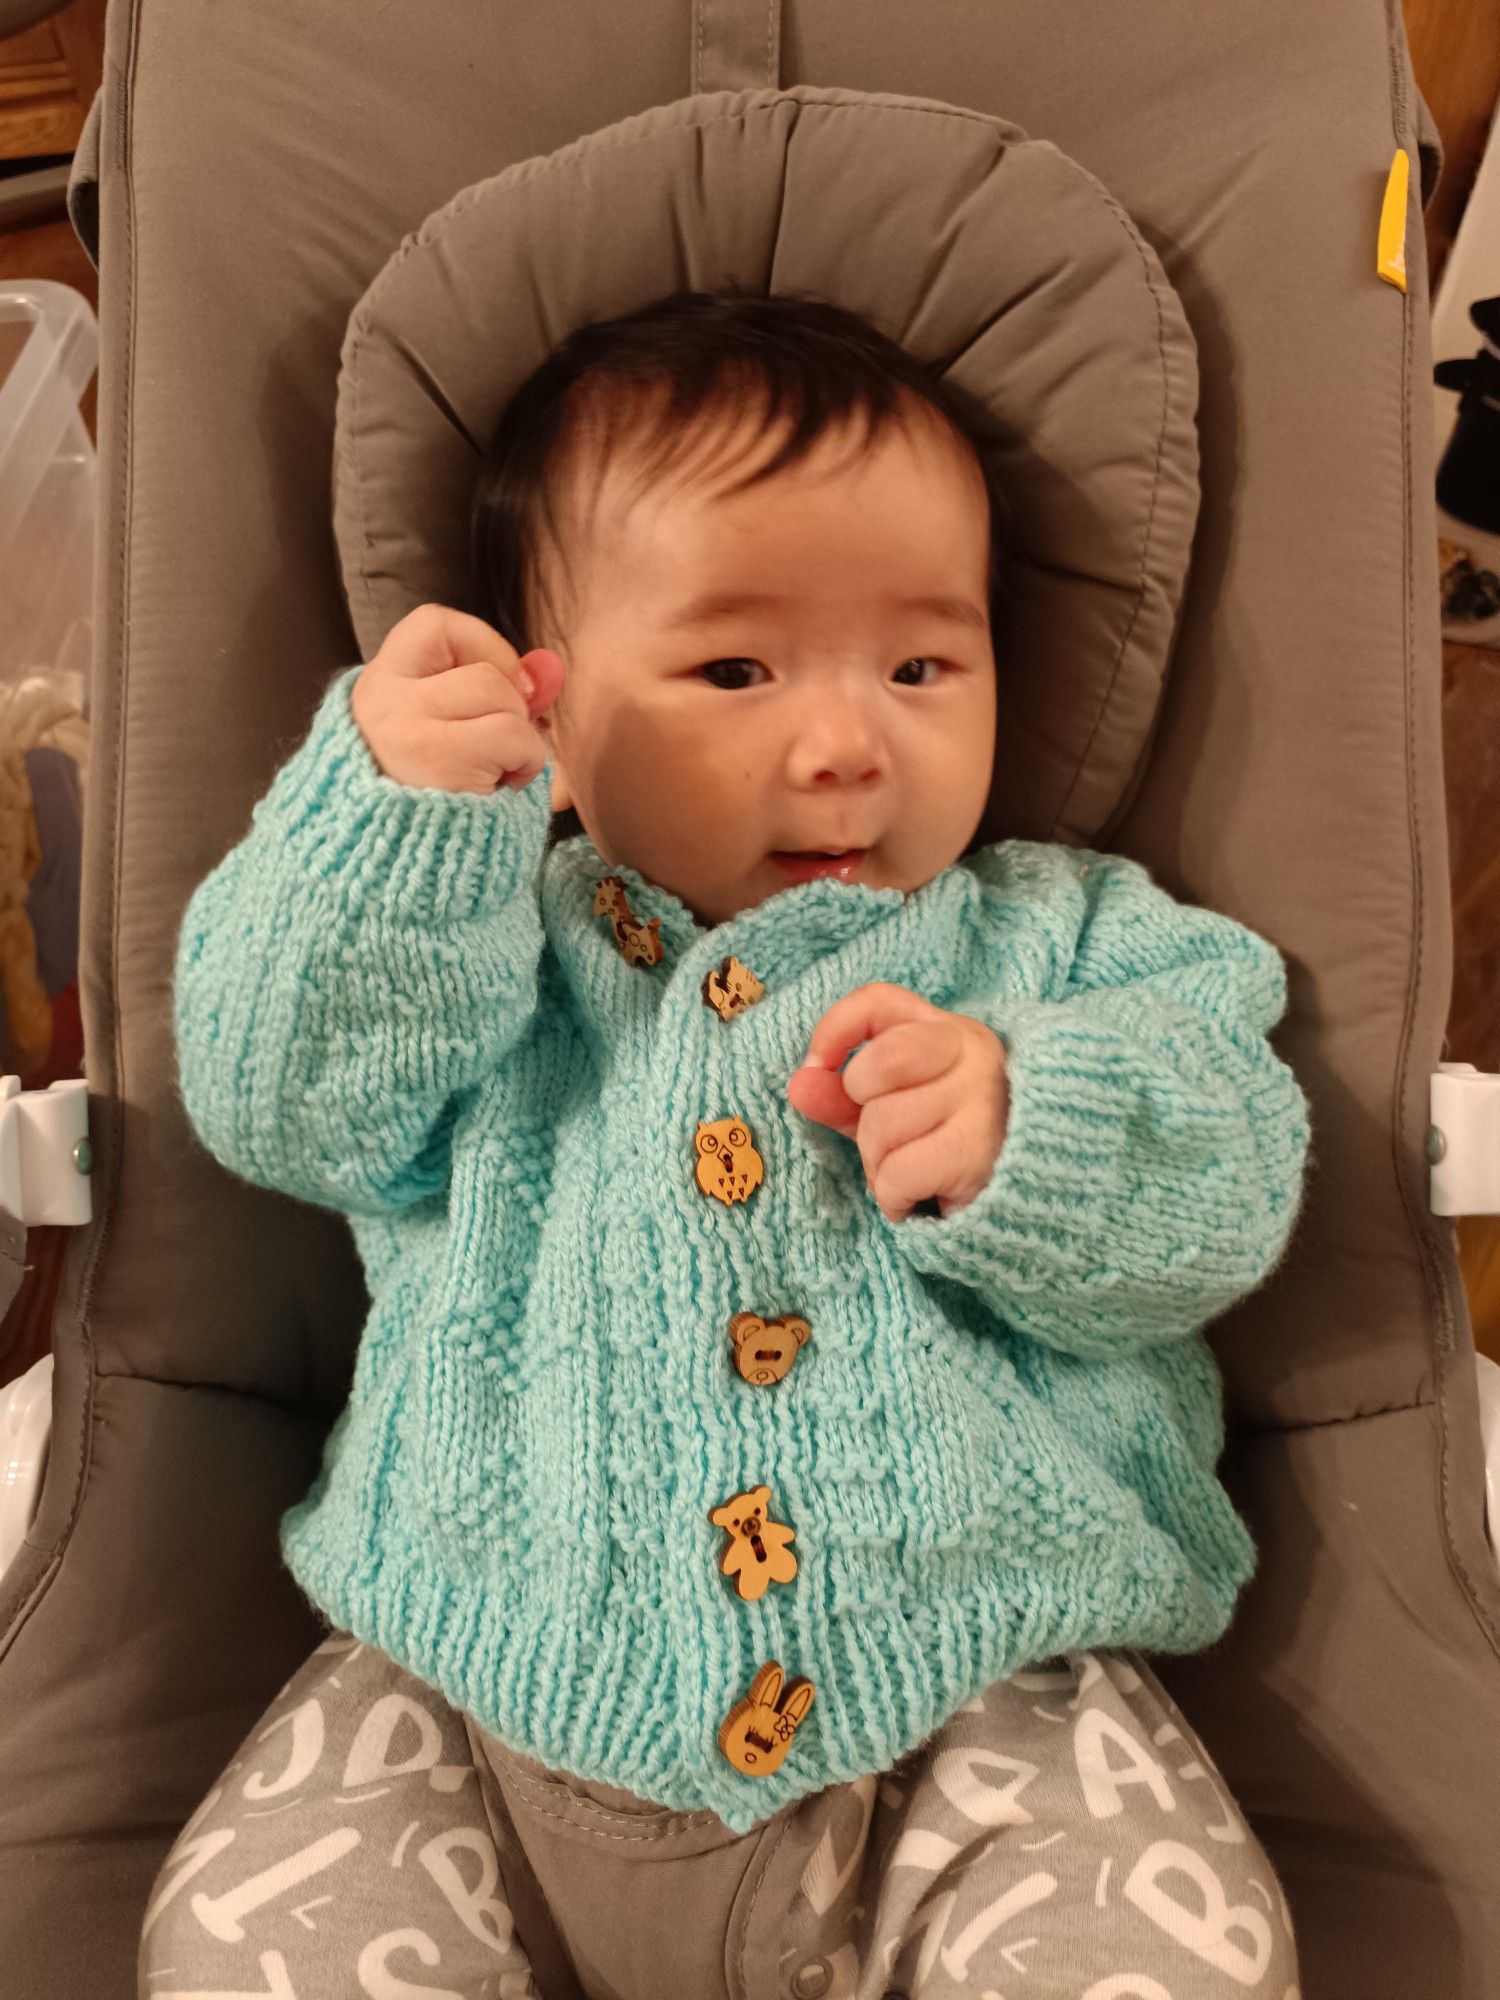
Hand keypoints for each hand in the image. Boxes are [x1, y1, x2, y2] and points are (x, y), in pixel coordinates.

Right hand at [350, 601, 565, 793]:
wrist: (403, 875)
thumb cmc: (439, 802)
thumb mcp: (462, 732)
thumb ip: (506, 691)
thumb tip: (551, 666)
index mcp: (379, 686)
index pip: (434, 625)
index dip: (481, 648)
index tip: (494, 691)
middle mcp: (382, 701)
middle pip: (484, 672)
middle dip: (509, 713)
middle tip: (492, 754)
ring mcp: (406, 728)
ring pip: (500, 697)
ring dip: (519, 740)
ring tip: (493, 773)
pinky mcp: (438, 758)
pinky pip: (512, 734)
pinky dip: (525, 761)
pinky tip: (500, 787)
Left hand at [787, 983, 1009, 1220]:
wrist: (1023, 1195)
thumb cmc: (945, 1141)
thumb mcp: (892, 1106)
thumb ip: (841, 1095)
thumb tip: (800, 1086)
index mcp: (946, 1030)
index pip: (878, 1001)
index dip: (835, 1029)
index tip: (816, 1067)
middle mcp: (971, 1052)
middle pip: (873, 1068)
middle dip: (862, 1115)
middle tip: (890, 1138)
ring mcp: (980, 1098)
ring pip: (880, 1127)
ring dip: (879, 1165)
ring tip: (913, 1171)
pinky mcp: (978, 1150)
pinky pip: (896, 1174)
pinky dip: (893, 1197)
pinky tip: (919, 1195)